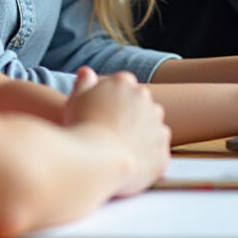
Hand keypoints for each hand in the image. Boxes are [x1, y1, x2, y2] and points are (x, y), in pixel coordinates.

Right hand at [65, 68, 170, 194]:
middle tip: (110, 133)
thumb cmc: (81, 128)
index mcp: (124, 84)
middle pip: (140, 105)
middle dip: (129, 117)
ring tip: (119, 151)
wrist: (96, 160)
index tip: (101, 115)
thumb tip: (86, 71)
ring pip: (152, 129)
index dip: (111, 102)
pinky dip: (146, 160)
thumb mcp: (75, 100)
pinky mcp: (162, 153)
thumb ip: (84, 84)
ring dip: (141, 137)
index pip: (123, 86)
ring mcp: (157, 126)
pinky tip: (128, 166)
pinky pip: (156, 155)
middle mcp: (146, 100)